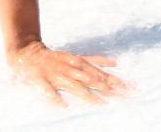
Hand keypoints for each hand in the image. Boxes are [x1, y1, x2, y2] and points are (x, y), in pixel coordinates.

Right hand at [7, 41, 127, 105]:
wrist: (29, 54)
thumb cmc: (58, 58)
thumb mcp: (78, 58)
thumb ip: (96, 61)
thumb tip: (116, 63)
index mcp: (80, 64)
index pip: (102, 74)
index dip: (117, 81)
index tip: (131, 88)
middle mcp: (72, 70)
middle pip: (94, 81)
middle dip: (110, 89)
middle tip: (124, 96)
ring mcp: (58, 76)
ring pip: (76, 87)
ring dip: (89, 95)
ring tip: (102, 103)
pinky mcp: (42, 82)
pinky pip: (50, 92)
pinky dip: (56, 99)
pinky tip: (64, 106)